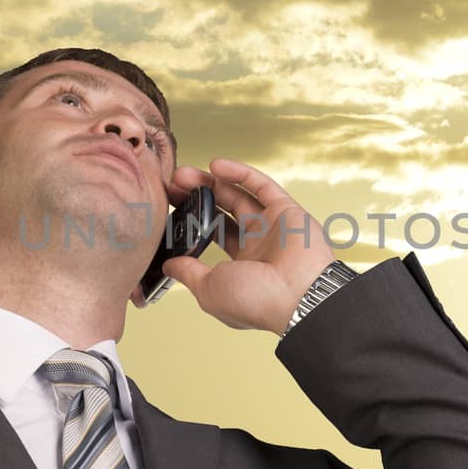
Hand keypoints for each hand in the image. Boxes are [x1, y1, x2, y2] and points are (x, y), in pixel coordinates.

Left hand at [155, 158, 336, 333]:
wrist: (299, 296)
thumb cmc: (257, 302)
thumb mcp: (209, 290)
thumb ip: (189, 273)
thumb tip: (169, 265)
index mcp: (239, 267)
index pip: (211, 236)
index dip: (190, 221)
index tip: (168, 208)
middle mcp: (256, 245)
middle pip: (221, 212)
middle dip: (195, 197)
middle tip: (173, 184)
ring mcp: (271, 226)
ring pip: (237, 196)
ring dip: (210, 183)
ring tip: (184, 174)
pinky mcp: (286, 210)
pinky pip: (261, 186)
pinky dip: (239, 173)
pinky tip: (216, 166)